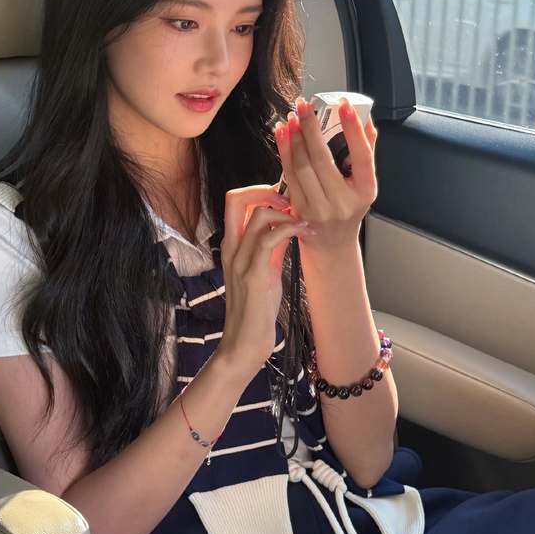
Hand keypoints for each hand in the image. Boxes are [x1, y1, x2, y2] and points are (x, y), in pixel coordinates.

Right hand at [217, 185, 314, 373]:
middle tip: (289, 202)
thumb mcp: (264, 269)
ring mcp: (240, 260)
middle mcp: (231, 247)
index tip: (282, 199)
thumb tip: (286, 224)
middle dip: (265, 190)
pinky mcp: (253, 275)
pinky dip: (288, 229)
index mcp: (232, 244)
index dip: (258, 190)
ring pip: (258, 215)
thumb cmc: (256, 308)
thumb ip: (270, 246)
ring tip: (303, 222)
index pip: (235, 200)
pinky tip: (303, 232)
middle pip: (236, 198)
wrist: (245, 343)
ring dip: (285, 212)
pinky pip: (267, 240)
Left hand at [274, 97, 377, 246]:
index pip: (361, 156)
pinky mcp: (299, 209)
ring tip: (292, 117)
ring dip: (294, 138)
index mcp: (365, 190)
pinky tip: (283, 134)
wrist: (332, 243)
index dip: (353, 129)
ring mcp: (319, 208)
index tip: (344, 105)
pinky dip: (284, 151)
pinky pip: (289, 175)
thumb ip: (365, 151)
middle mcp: (343, 202)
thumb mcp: (364, 183)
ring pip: (302, 166)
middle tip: (305, 106)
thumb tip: (365, 119)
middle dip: (311, 128)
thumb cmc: (350, 208)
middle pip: (323, 159)